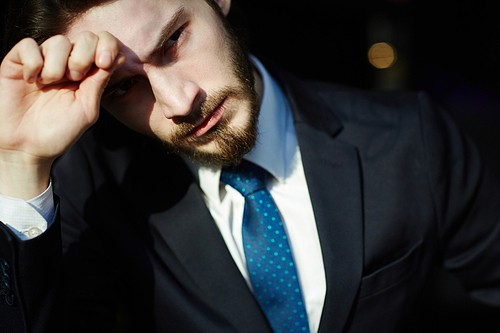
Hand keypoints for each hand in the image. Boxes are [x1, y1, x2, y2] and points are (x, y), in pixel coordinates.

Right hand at [0, 32, 124, 198]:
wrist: (27, 148)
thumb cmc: (59, 132)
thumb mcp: (87, 108)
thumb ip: (100, 82)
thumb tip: (121, 56)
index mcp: (87, 73)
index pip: (102, 43)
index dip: (107, 45)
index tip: (104, 63)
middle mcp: (66, 63)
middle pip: (84, 37)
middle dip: (83, 56)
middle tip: (74, 79)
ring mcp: (42, 61)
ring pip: (58, 41)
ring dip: (58, 65)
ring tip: (49, 85)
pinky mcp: (16, 62)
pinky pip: (29, 45)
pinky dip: (33, 62)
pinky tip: (32, 81)